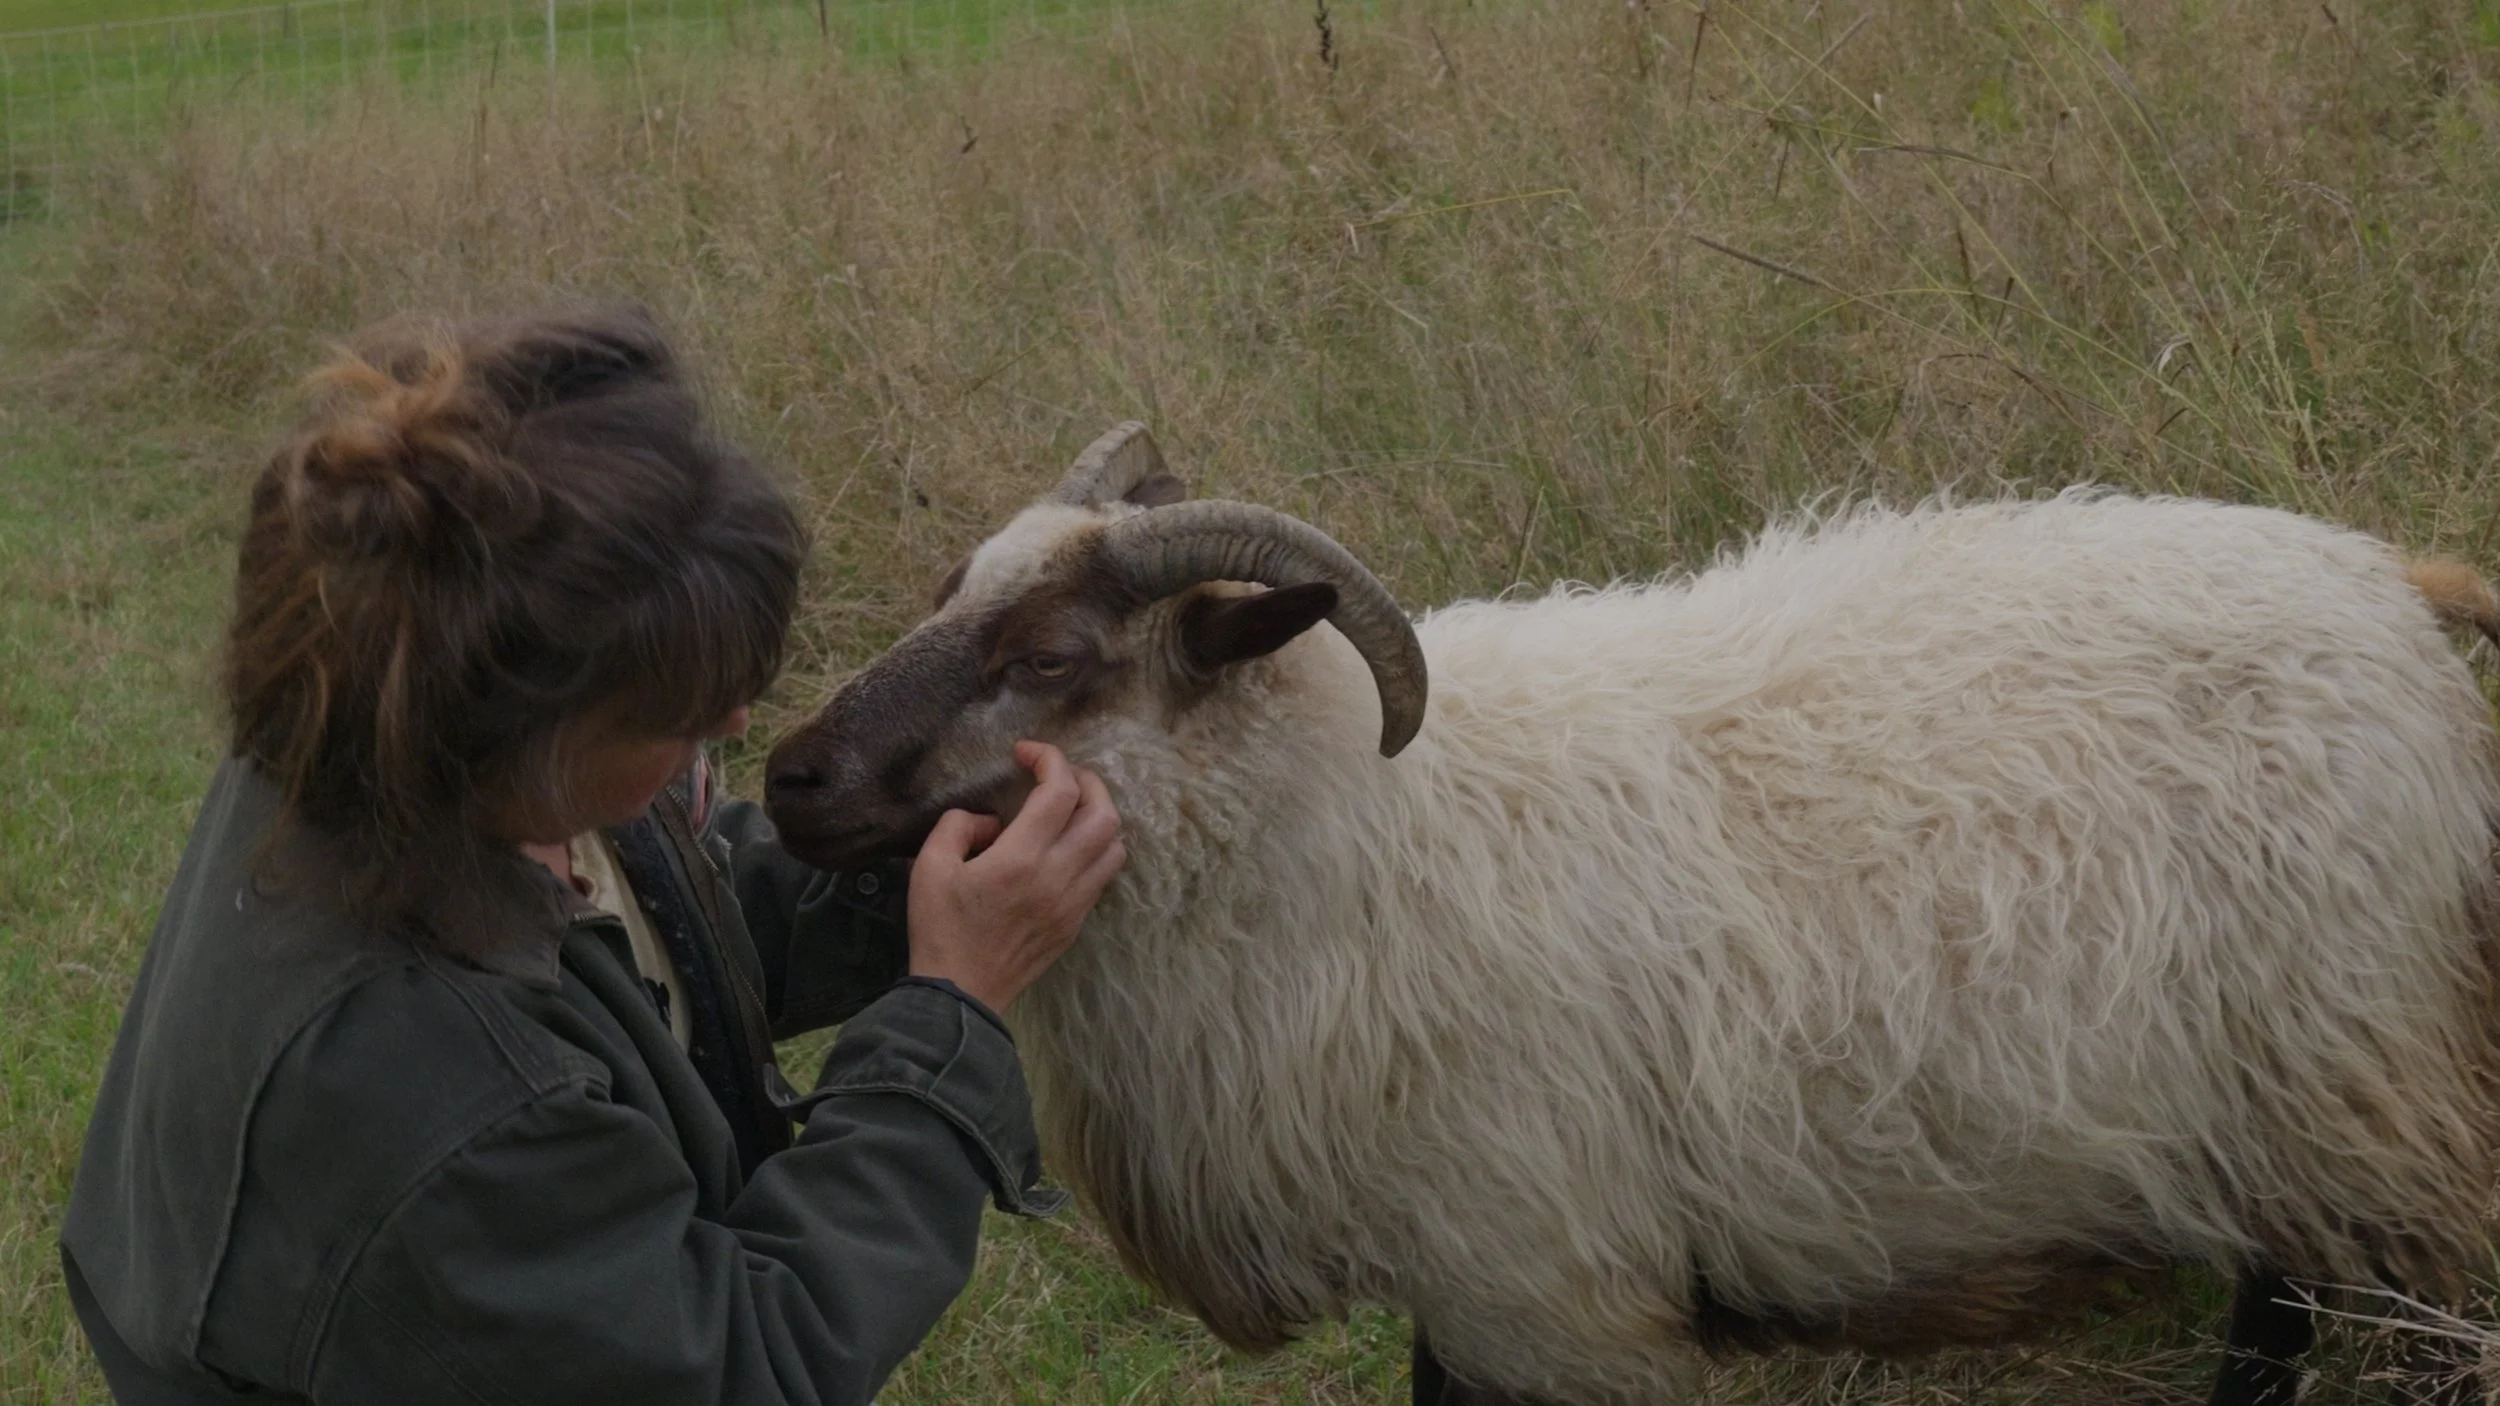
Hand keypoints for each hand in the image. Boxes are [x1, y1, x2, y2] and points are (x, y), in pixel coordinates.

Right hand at [906, 741, 1125, 1012]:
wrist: (959, 994)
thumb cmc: (940, 928)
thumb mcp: (929, 866)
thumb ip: (960, 825)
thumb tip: (994, 821)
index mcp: (1021, 859)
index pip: (1060, 791)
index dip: (1050, 758)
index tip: (1025, 753)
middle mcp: (1058, 877)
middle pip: (1104, 812)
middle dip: (1086, 780)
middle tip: (1057, 776)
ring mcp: (1073, 903)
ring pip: (1115, 845)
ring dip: (1099, 816)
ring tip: (1070, 809)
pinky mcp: (1076, 923)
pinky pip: (1104, 875)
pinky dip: (1097, 849)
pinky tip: (1069, 847)